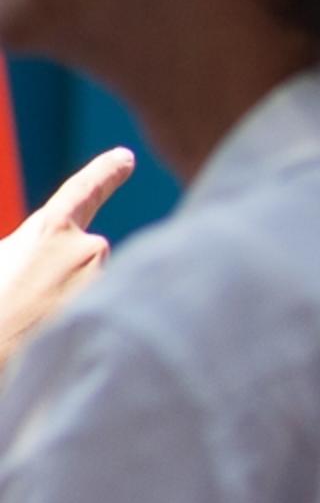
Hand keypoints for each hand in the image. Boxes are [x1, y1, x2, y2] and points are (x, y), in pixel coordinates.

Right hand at [0, 148, 135, 367]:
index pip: (83, 191)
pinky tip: (56, 334)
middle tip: (30, 301)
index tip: (125, 157)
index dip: (104, 173)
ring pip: (92, 284)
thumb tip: (71, 246)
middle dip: (59, 278)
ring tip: (38, 320)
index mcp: (51, 229)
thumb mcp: (5, 257)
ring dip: (68, 300)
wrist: (2, 345)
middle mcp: (89, 247)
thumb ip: (27, 246)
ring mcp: (107, 279)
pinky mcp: (119, 308)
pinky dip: (82, 320)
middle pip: (84, 256)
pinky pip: (105, 309)